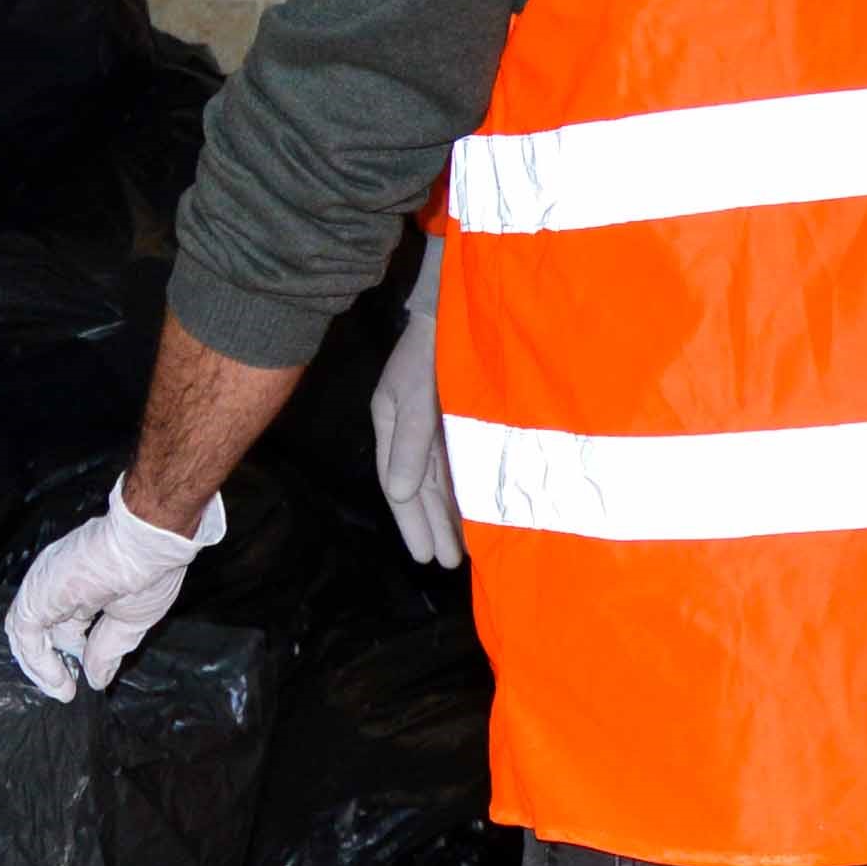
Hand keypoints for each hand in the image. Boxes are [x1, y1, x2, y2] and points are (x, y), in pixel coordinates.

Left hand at [3, 482, 224, 700]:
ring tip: (62, 690)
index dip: (71, 652)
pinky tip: (58, 680)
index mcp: (81, 583)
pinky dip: (37, 661)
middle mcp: (57, 583)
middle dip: (53, 662)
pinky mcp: (37, 594)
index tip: (84, 679)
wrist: (147, 546)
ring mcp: (45, 586)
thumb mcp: (130, 622)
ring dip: (41, 666)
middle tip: (69, 689)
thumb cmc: (149, 572)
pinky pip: (26, 634)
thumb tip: (97, 679)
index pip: (65, 623)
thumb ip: (107, 650)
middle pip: (43, 628)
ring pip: (27, 632)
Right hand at [368, 248, 459, 567]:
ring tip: (461, 548)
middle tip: (446, 563)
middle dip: (431, 525)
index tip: (425, 556)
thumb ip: (409, 445)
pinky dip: (463, 488)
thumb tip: (397, 495)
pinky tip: (475, 509)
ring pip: (440, 478)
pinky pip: (459, 461)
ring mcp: (436, 421)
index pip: (397, 485)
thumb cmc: (433, 348)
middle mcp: (411, 428)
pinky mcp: (459, 414)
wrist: (460, 302)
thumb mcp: (416, 396)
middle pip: (418, 488)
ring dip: (449, 512)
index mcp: (391, 423)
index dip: (411, 522)